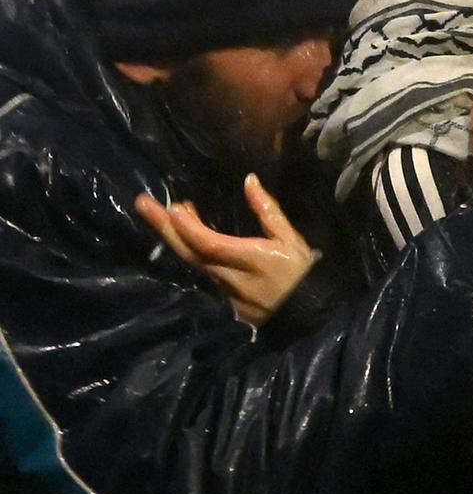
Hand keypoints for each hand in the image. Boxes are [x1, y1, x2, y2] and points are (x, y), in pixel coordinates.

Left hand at [134, 173, 318, 325]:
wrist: (308, 313)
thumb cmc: (301, 272)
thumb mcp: (291, 238)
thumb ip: (268, 211)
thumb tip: (248, 181)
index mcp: (250, 259)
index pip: (211, 244)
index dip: (190, 227)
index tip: (173, 207)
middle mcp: (230, 277)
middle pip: (190, 253)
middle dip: (164, 227)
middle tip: (143, 203)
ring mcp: (222, 292)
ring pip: (192, 263)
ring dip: (176, 237)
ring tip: (167, 214)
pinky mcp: (221, 300)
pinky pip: (201, 272)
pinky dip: (190, 251)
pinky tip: (185, 237)